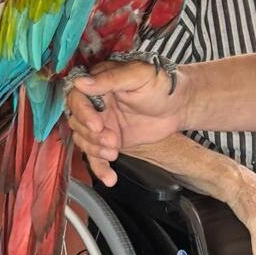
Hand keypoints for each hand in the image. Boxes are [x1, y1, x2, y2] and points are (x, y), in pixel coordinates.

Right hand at [66, 62, 187, 185]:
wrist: (178, 106)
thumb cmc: (161, 84)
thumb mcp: (139, 75)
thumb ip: (111, 79)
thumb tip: (82, 83)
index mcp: (99, 84)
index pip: (77, 98)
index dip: (83, 113)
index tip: (97, 125)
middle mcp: (95, 104)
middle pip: (77, 123)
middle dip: (93, 135)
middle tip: (113, 140)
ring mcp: (102, 124)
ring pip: (84, 141)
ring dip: (96, 151)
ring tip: (114, 152)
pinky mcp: (109, 141)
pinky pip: (97, 157)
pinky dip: (101, 169)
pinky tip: (109, 178)